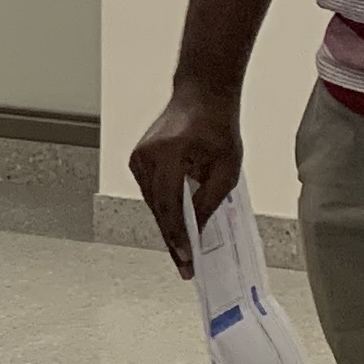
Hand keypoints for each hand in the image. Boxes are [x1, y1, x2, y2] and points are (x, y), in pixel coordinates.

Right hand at [128, 82, 244, 275]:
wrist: (201, 97)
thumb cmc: (217, 128)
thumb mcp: (226, 168)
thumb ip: (210, 200)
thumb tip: (199, 231)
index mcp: (168, 154)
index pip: (170, 205)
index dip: (178, 236)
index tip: (187, 259)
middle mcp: (146, 156)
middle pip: (157, 208)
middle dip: (173, 238)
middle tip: (185, 265)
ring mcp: (138, 157)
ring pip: (152, 203)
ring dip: (168, 225)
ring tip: (183, 249)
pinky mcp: (137, 159)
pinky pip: (151, 192)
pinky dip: (164, 209)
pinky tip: (178, 224)